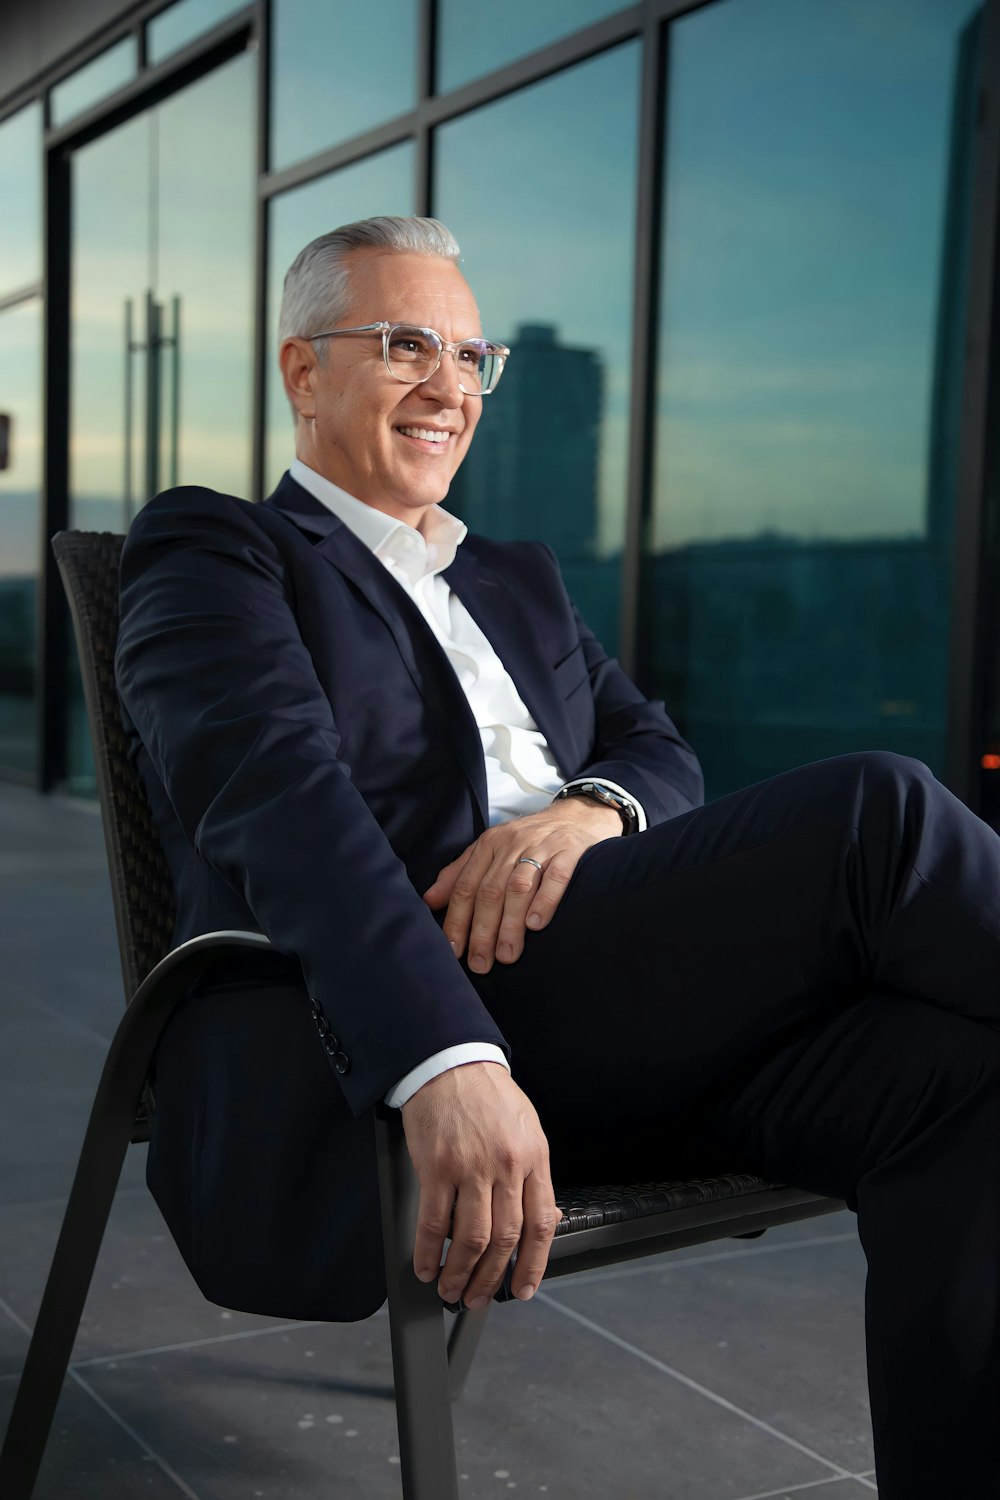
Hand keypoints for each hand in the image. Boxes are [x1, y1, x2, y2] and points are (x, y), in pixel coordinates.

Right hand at [401, 1061, 560, 1305]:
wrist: (449, 1063)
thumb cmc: (487, 1095)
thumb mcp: (527, 1129)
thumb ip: (534, 1174)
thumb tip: (543, 1219)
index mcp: (533, 1157)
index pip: (540, 1225)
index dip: (533, 1265)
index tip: (524, 1288)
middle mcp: (505, 1165)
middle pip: (504, 1238)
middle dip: (492, 1278)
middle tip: (479, 1297)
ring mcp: (470, 1167)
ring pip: (471, 1238)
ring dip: (460, 1272)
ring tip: (451, 1289)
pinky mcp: (436, 1166)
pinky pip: (434, 1222)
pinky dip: (429, 1251)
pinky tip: (427, 1266)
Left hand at [422, 799, 620, 972]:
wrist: (578, 815)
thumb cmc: (530, 840)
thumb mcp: (492, 850)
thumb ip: (460, 873)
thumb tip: (429, 901)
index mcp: (489, 845)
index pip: (466, 886)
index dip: (457, 920)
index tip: (453, 951)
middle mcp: (512, 844)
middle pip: (490, 890)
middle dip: (482, 930)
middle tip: (480, 963)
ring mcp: (542, 847)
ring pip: (519, 887)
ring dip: (510, 924)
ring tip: (507, 955)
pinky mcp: (570, 851)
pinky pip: (556, 876)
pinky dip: (544, 901)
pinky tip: (536, 924)